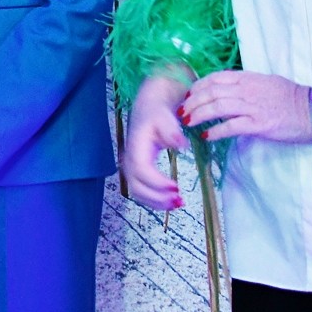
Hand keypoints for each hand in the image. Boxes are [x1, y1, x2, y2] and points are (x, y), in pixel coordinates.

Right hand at [120, 71, 190, 209]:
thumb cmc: (157, 113)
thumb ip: (172, 131)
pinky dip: (155, 200)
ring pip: (138, 192)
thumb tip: (182, 144)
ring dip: (157, 202)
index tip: (176, 187)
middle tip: (180, 200)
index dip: (157, 183)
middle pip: (137, 187)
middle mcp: (130, 160)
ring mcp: (131, 167)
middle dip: (157, 198)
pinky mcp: (136, 171)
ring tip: (178, 203)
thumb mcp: (165, 118)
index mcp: (136, 147)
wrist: (148, 108)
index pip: (142, 170)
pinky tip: (171, 201)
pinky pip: (141, 191)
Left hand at [182, 70, 311, 143]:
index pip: (216, 78)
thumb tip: (225, 90)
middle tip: (182, 111)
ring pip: (217, 107)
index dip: (198, 86)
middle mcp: (248, 90)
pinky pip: (231, 126)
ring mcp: (254, 107)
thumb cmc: (292, 99)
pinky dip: (216, 131)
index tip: (189, 95)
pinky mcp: (260, 125)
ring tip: (188, 122)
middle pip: (212, 92)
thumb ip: (246, 85)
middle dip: (193, 102)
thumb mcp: (267, 83)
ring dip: (199, 115)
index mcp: (249, 78)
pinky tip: (207, 136)